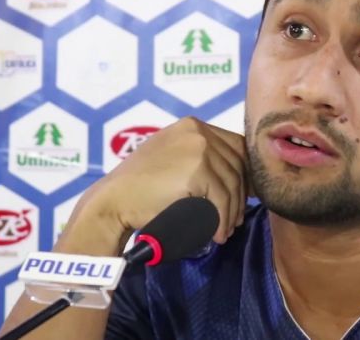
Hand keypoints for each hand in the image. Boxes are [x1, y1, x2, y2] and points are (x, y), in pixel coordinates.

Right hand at [60, 117, 248, 254]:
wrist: (114, 200)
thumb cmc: (140, 186)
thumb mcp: (172, 159)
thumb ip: (198, 158)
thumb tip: (234, 175)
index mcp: (192, 125)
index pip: (234, 146)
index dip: (244, 172)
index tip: (245, 195)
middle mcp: (197, 130)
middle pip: (237, 163)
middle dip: (241, 194)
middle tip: (236, 218)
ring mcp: (198, 147)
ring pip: (231, 183)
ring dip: (232, 211)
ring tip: (226, 230)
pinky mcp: (197, 168)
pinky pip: (221, 197)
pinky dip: (222, 218)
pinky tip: (217, 234)